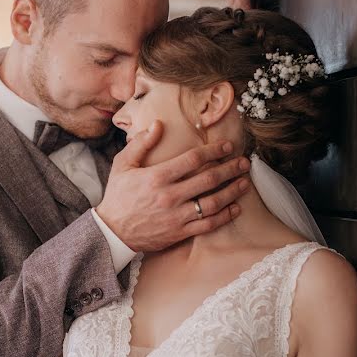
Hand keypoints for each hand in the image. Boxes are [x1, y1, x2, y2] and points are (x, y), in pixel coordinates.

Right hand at [95, 121, 252, 252]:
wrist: (112, 231)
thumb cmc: (118, 195)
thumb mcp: (122, 165)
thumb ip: (141, 143)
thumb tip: (159, 124)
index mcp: (157, 177)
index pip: (193, 159)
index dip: (214, 151)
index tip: (227, 146)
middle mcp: (170, 196)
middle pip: (209, 179)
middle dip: (230, 169)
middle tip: (244, 162)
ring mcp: (176, 216)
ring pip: (213, 202)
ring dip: (232, 191)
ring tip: (245, 182)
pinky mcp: (180, 232)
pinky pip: (208, 225)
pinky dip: (224, 216)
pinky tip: (235, 208)